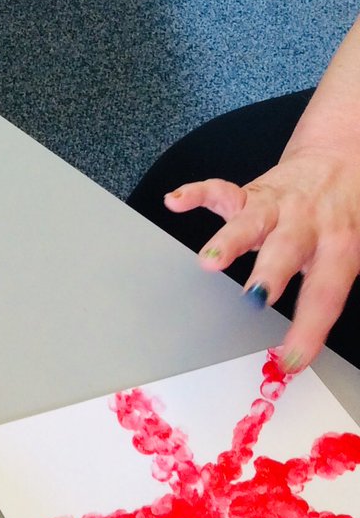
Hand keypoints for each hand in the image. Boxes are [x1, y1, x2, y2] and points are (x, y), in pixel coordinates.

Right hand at [165, 148, 359, 371]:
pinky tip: (175, 200)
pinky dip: (195, 194)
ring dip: (228, 241)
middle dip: (269, 273)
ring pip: (250, 223)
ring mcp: (276, 208)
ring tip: (209, 261)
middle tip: (255, 298)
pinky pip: (220, 190)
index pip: (324, 293)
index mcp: (339, 247)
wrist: (343, 160)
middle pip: (287, 250)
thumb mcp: (355, 251)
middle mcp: (306, 226)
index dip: (309, 328)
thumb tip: (310, 342)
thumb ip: (333, 283)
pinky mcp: (251, 193)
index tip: (292, 358)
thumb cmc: (345, 216)